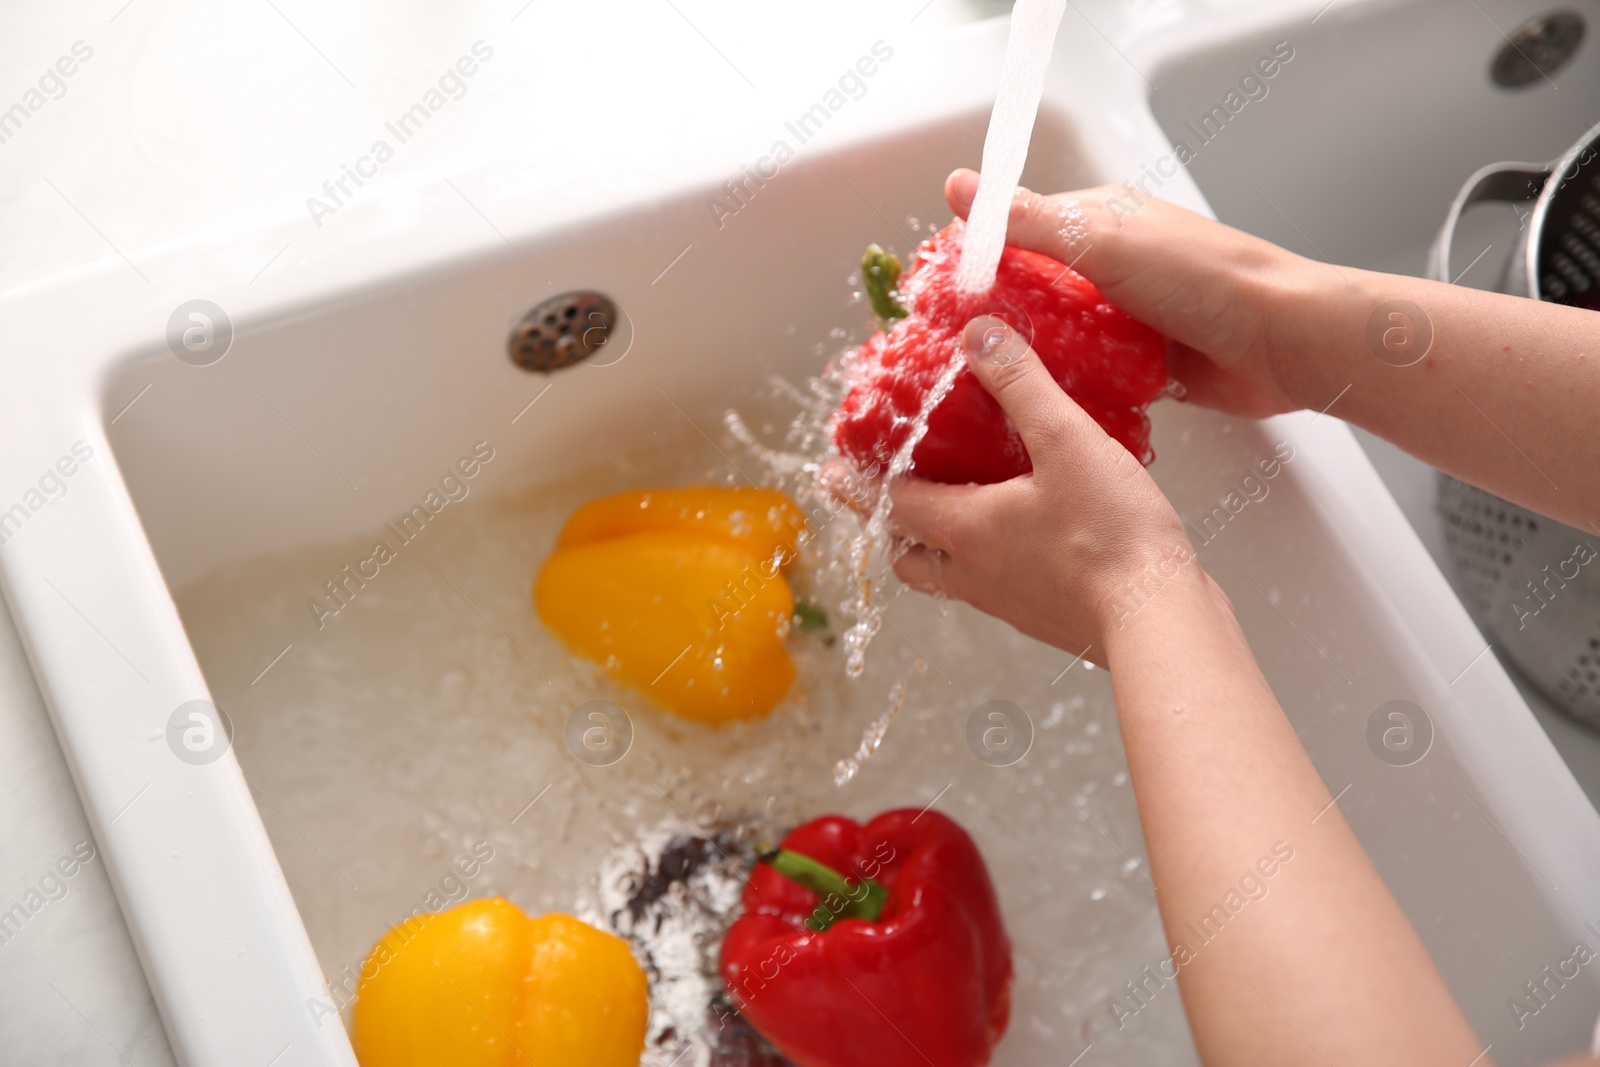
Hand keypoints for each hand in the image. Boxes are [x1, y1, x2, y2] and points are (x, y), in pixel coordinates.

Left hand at [889, 316, 1200, 660]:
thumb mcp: (1066, 440)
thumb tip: (978, 337)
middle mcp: (975, 574)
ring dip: (941, 547)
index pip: (889, 506)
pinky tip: (1029, 532)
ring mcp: (1010, 602)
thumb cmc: (1113, 539)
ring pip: (951, 577)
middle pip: (910, 556)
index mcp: (965, 530)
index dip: (857, 485)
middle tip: (894, 495)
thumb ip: (1020, 385)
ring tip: (960, 509)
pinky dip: (992, 560)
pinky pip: (999, 587)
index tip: (832, 473)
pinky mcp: (1047, 616)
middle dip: (894, 526)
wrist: (1160, 621)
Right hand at [944, 168, 1314, 419]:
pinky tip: (1032, 404)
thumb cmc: (1203, 280)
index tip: (934, 291)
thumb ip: (1027, 221)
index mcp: (1101, 221)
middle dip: (994, 314)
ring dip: (1028, 355)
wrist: (1280, 342)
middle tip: (946, 347)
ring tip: (978, 382)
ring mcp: (1125, 317)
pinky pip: (1087, 375)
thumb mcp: (1102, 242)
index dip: (974, 258)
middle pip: (1032, 289)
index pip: (1017, 230)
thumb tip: (959, 187)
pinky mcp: (1140, 364)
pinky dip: (1063, 387)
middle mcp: (1110, 266)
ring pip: (1056, 336)